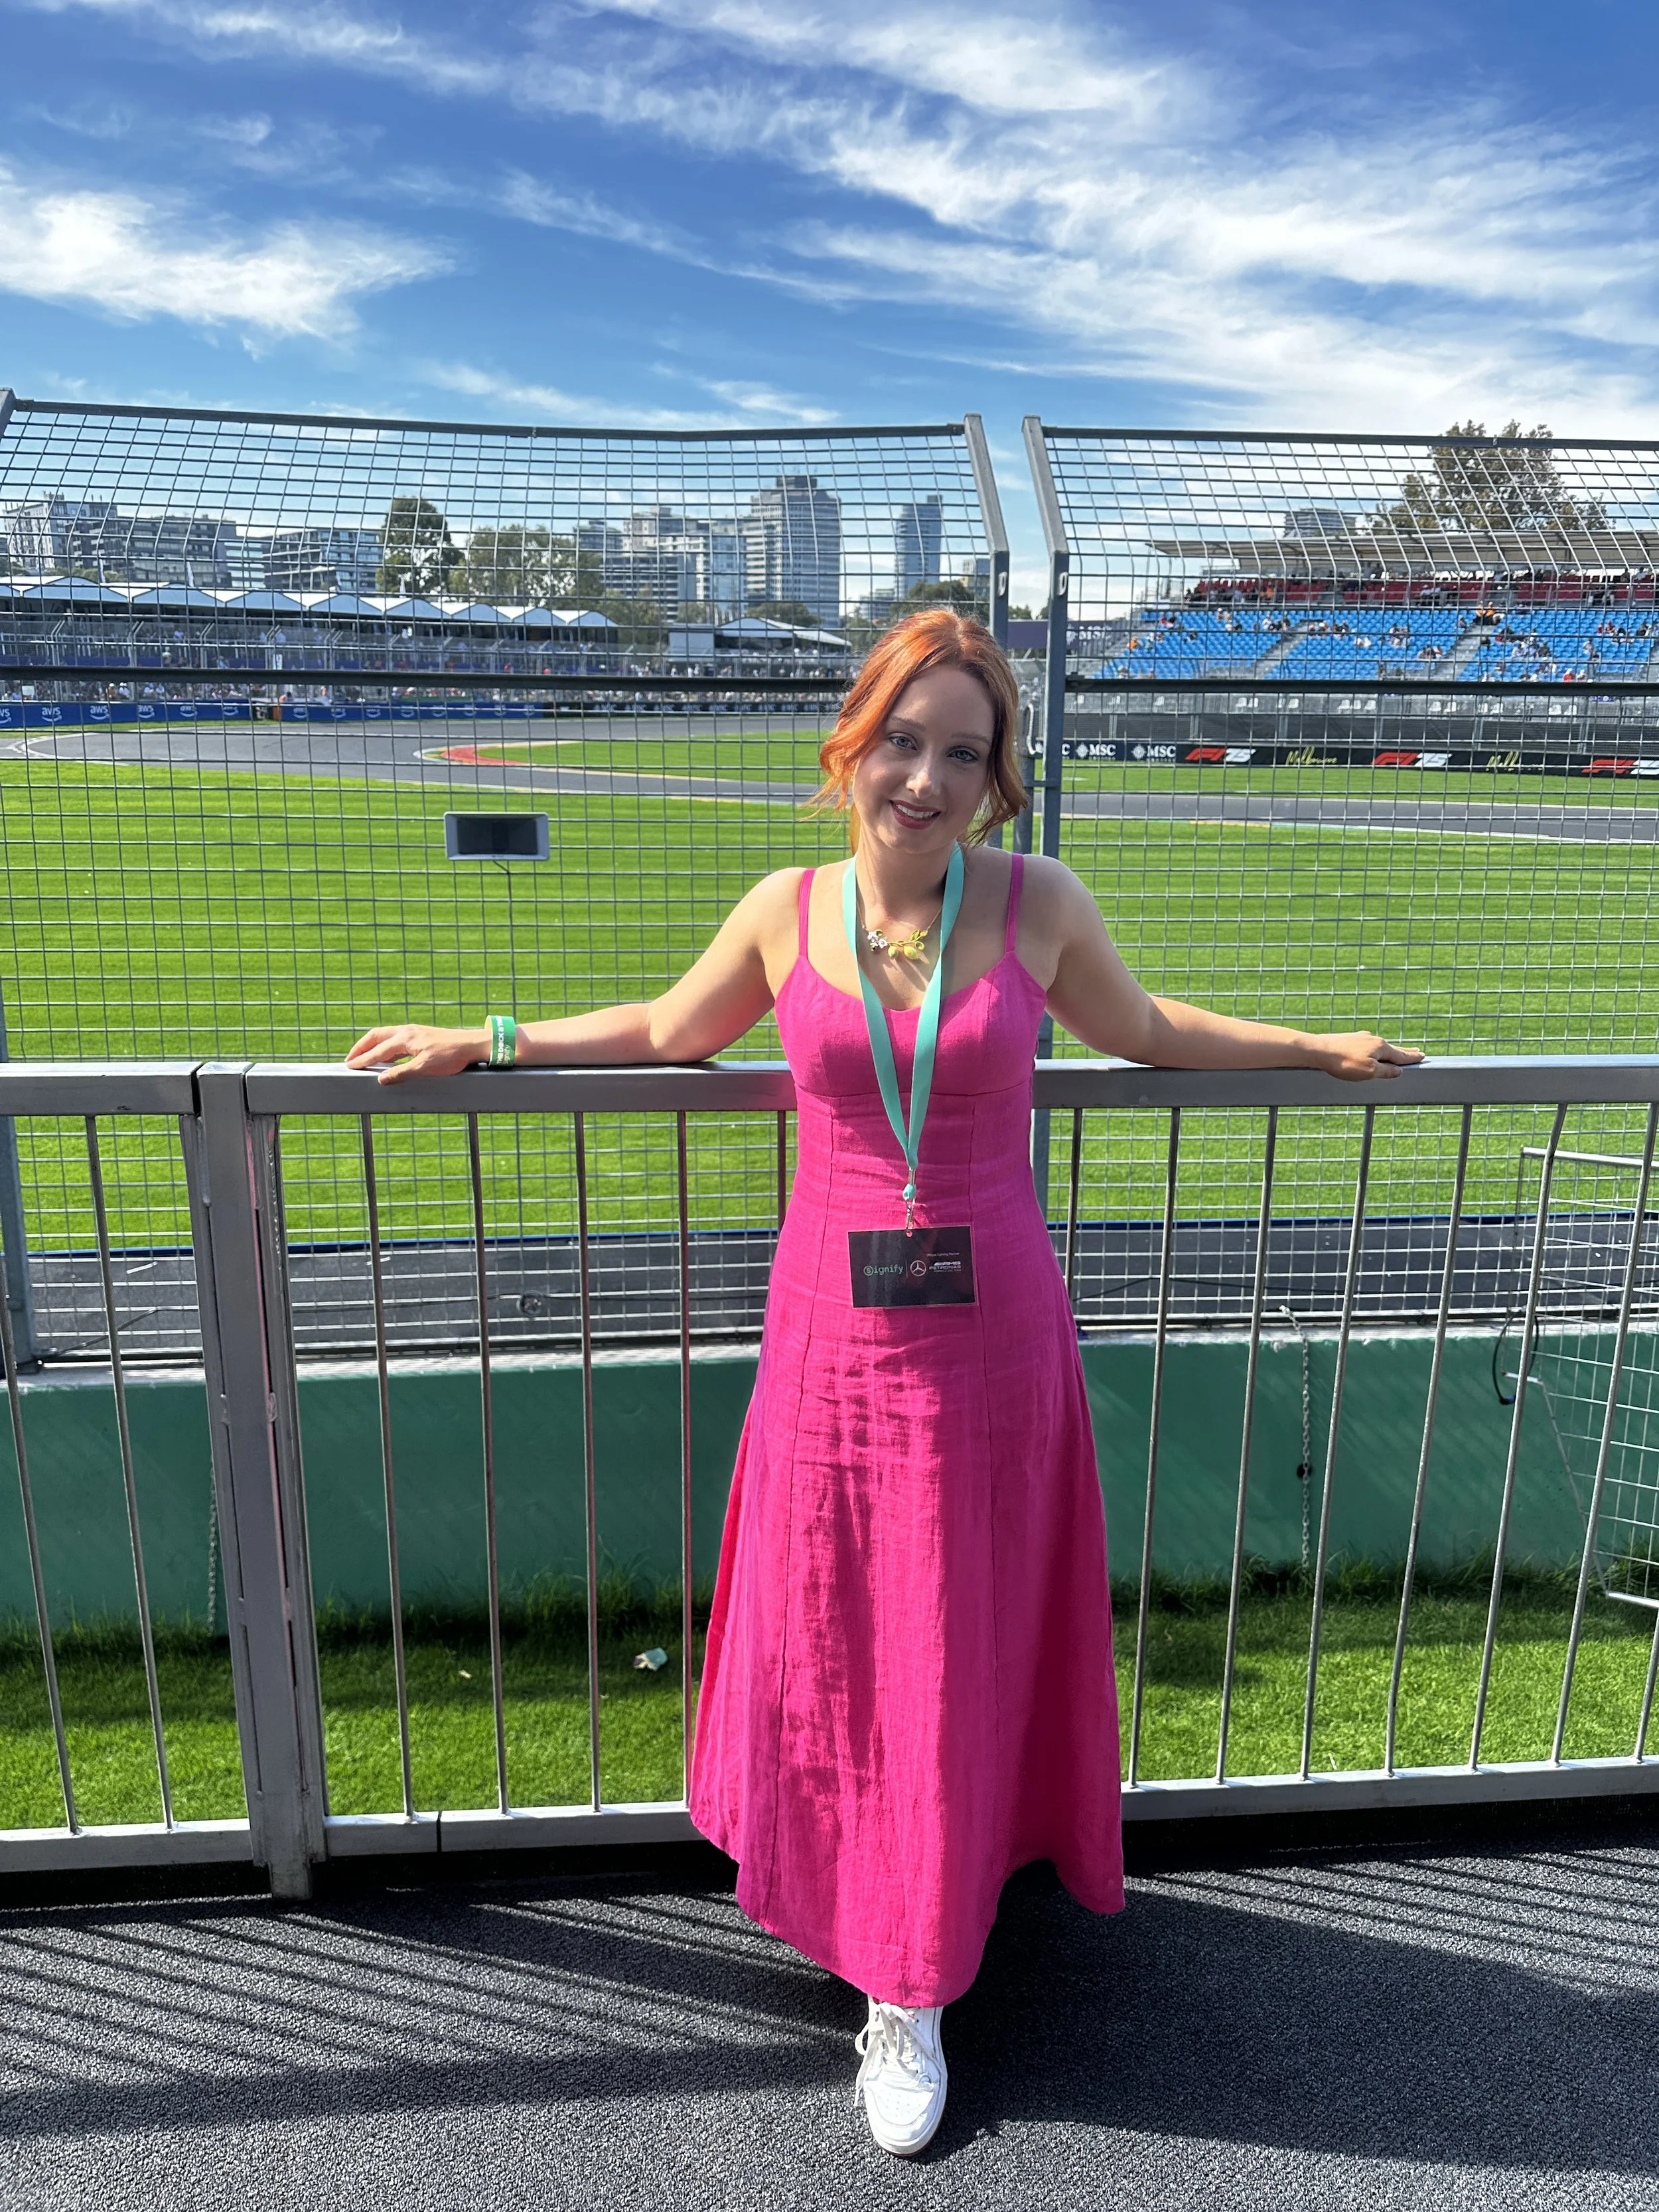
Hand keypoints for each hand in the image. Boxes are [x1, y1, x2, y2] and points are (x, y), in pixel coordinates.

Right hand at [345, 1023, 487, 1084]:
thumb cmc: (451, 1056)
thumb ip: (401, 1073)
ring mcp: (412, 1031)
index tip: (349, 1067)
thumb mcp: (425, 1068)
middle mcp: (406, 1031)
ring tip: (362, 1056)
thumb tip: (380, 1079)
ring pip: (384, 1035)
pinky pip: (394, 1038)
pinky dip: (383, 1046)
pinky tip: (385, 1055)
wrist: (471, 1044)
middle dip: (360, 1047)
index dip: (362, 1060)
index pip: (377, 1050)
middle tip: (349, 1060)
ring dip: (371, 1045)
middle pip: (375, 1036)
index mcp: (404, 1038)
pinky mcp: (419, 1034)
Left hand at [1309, 1032, 1425, 1081]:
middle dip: (1405, 1052)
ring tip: (1397, 1052)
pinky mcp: (1348, 1039)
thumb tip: (1399, 1070)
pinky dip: (1375, 1049)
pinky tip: (1372, 1048)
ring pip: (1379, 1046)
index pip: (1401, 1055)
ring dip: (1390, 1050)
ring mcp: (1360, 1038)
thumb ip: (1386, 1071)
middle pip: (1392, 1048)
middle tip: (1416, 1052)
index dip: (1412, 1058)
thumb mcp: (1369, 1072)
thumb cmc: (1343, 1062)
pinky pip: (1367, 1045)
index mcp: (1381, 1047)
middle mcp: (1373, 1040)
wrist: (1317, 1050)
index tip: (1423, 1056)